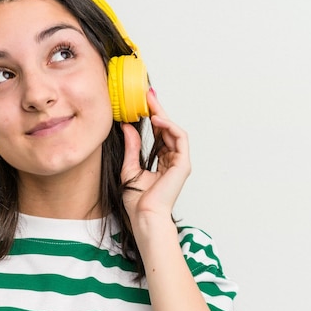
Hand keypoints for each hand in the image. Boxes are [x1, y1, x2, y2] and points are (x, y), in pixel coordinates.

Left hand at [121, 90, 190, 224]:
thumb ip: (132, 147)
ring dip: (163, 114)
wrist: (144, 216)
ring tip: (150, 103)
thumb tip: (127, 127)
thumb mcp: (130, 168)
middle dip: (158, 110)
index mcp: (163, 162)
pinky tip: (156, 119)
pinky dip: (169, 126)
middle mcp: (173, 160)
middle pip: (168, 129)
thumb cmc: (138, 201)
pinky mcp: (183, 164)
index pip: (160, 134)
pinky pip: (180, 138)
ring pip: (175, 131)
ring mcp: (179, 162)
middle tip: (148, 94)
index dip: (152, 117)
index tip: (143, 103)